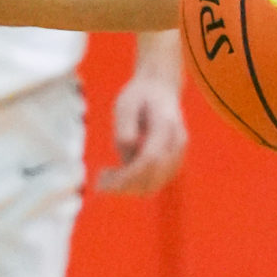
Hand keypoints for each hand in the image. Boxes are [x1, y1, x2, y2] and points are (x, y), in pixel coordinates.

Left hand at [98, 72, 187, 195]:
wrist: (160, 89)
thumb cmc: (139, 96)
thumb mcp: (125, 104)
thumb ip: (125, 125)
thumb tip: (127, 146)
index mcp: (166, 126)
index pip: (149, 159)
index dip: (126, 175)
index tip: (102, 179)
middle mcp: (176, 144)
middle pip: (153, 177)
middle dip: (124, 185)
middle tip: (100, 179)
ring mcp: (177, 155)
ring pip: (153, 184)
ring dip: (128, 187)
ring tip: (105, 176)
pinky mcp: (172, 163)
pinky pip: (154, 182)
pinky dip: (134, 184)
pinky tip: (116, 173)